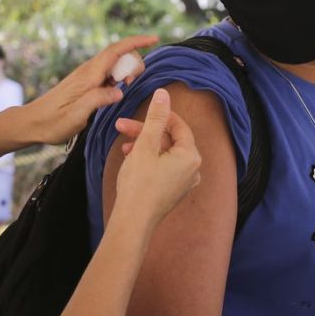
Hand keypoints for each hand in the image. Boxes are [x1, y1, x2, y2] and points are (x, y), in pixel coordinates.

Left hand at [21, 36, 155, 144]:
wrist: (32, 123)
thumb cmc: (52, 122)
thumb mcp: (75, 116)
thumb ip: (97, 100)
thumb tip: (119, 91)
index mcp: (87, 76)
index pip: (115, 51)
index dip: (136, 42)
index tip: (154, 38)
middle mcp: (88, 72)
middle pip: (118, 54)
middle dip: (134, 62)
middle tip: (133, 83)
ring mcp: (87, 76)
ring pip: (114, 64)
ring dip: (127, 71)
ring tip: (127, 87)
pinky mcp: (86, 84)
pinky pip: (108, 74)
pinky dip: (119, 77)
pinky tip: (117, 90)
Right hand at [113, 89, 200, 227]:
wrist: (133, 221)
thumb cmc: (139, 184)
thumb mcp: (145, 146)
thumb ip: (155, 118)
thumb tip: (164, 94)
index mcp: (190, 156)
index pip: (178, 126)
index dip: (158, 115)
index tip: (138, 111)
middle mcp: (193, 169)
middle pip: (169, 140)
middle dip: (144, 132)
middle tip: (121, 126)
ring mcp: (184, 182)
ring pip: (164, 154)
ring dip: (144, 145)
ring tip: (124, 147)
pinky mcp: (173, 191)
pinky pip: (163, 168)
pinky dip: (148, 160)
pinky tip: (131, 160)